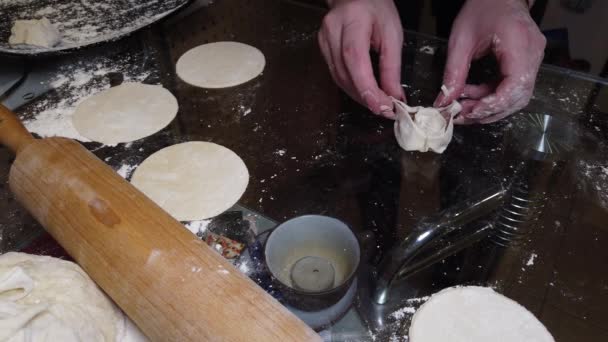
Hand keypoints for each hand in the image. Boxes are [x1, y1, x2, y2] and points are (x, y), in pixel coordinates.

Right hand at [319, 0, 404, 118]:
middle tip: (385, 109)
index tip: (382, 106)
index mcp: (352, 21)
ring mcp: (324, 41)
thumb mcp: (392, 34)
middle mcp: (332, 31)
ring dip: (358, 95)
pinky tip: (363, 92)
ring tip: (377, 103)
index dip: (366, 87)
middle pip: (345, 73)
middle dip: (365, 96)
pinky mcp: (322, 48)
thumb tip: (394, 96)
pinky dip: (351, 86)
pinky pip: (335, 74)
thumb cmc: (376, 9)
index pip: (355, 59)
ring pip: (338, 78)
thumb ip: (392, 66)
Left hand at [434, 0, 545, 123]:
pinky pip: (514, 88)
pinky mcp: (528, 62)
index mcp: (520, 43)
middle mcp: (533, 53)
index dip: (494, 103)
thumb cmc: (481, 8)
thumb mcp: (460, 40)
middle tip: (463, 115)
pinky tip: (474, 95)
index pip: (516, 84)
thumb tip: (444, 101)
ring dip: (491, 106)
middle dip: (490, 110)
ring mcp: (534, 58)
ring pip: (517, 96)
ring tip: (465, 106)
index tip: (471, 111)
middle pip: (519, 96)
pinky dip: (494, 96)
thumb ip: (453, 73)